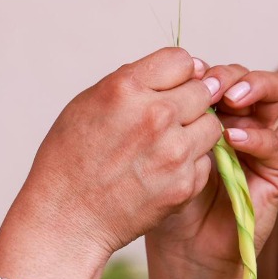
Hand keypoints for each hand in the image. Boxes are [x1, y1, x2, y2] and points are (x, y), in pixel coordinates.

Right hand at [11, 48, 227, 269]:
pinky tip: (163, 171)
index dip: (179, 72)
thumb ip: (134, 82)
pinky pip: (206, 161)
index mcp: (126, 89)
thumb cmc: (70, 159)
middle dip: (190, 101)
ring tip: (168, 145)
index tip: (174, 86)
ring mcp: (173, 152)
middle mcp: (155, 116)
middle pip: (203, 91)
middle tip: (170, 119)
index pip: (182, 60)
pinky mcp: (184, 184)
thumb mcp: (87, 103)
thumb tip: (182, 69)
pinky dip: (191, 164)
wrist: (65, 218)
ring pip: (212, 126)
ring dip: (196, 131)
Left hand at [145, 64, 277, 271]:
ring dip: (252, 90)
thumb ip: (162, 114)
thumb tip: (163, 73)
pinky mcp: (274, 176)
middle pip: (250, 77)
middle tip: (208, 83)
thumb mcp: (153, 148)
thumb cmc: (158, 198)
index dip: (206, 69)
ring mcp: (261, 147)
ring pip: (275, 96)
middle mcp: (243, 123)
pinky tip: (229, 137)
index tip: (183, 73)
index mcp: (214, 113)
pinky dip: (253, 136)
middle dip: (229, 74)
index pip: (221, 73)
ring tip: (227, 98)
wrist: (178, 250)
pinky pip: (273, 145)